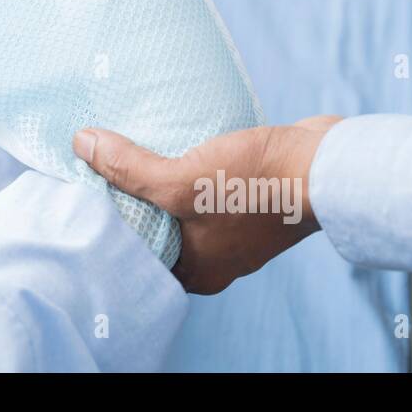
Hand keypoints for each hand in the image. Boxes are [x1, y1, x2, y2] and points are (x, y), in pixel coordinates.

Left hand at [73, 116, 339, 292]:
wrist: (329, 165)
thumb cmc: (256, 185)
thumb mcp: (181, 179)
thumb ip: (129, 168)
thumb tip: (82, 144)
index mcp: (197, 271)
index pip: (136, 255)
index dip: (109, 225)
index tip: (84, 194)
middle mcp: (216, 258)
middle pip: (157, 228)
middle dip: (131, 199)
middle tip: (98, 166)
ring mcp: (237, 229)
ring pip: (182, 204)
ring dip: (160, 178)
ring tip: (128, 148)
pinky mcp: (251, 197)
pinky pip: (208, 185)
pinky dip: (190, 166)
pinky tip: (172, 140)